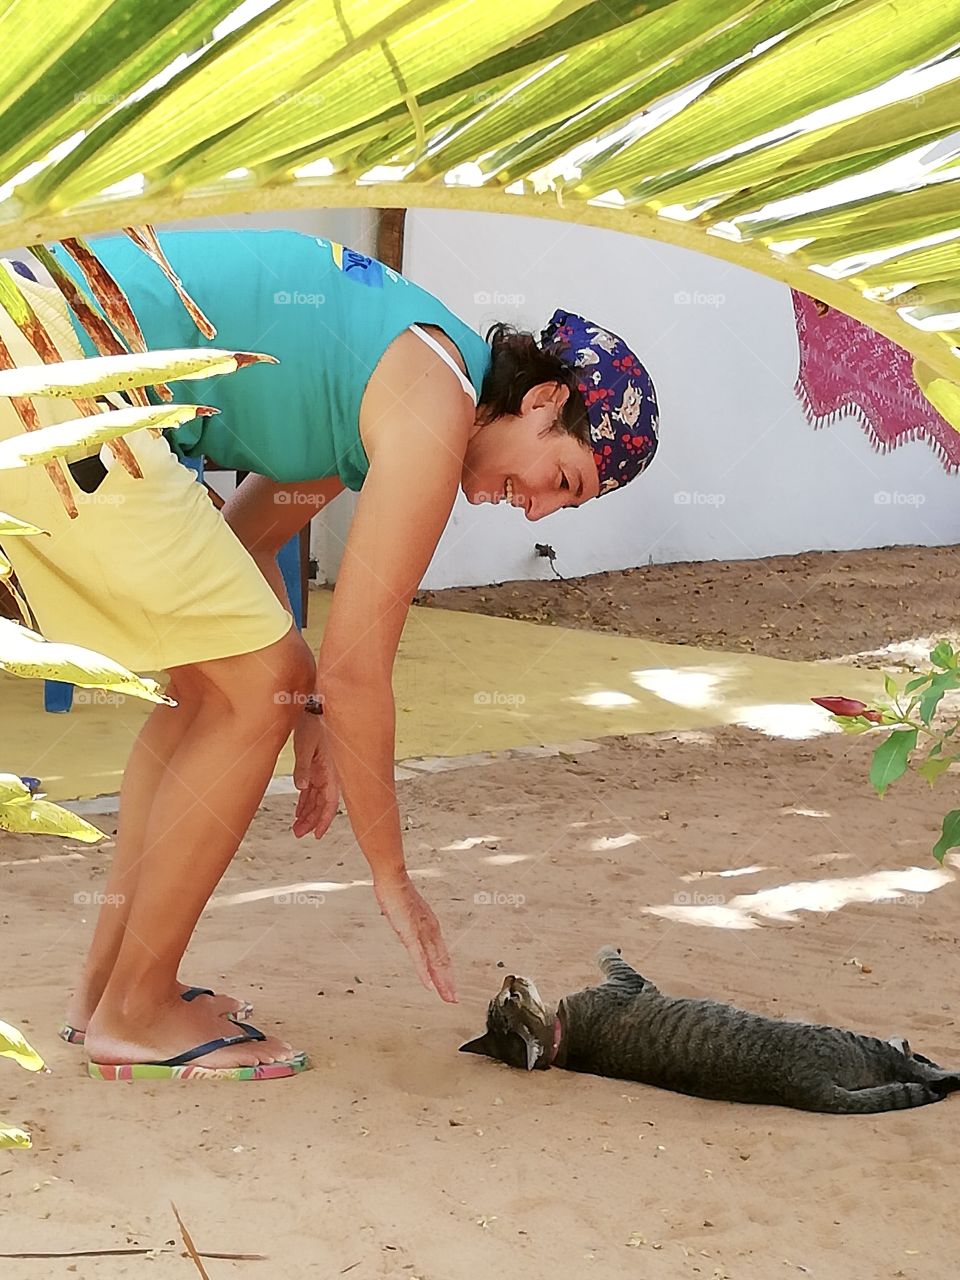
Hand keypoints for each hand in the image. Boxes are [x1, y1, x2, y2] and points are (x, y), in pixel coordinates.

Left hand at [292, 706, 340, 838]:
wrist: (316, 700)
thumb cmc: (314, 719)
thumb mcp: (306, 744)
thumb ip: (304, 766)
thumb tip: (302, 788)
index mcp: (331, 769)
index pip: (330, 801)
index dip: (323, 819)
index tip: (316, 834)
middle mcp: (330, 771)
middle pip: (322, 802)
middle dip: (311, 819)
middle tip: (298, 833)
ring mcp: (325, 768)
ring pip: (317, 796)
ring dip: (307, 811)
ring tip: (296, 824)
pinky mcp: (318, 762)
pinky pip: (313, 785)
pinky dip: (306, 798)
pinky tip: (299, 806)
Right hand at [374, 870, 457, 1002]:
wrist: (392, 877)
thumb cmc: (397, 892)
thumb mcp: (406, 911)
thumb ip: (410, 921)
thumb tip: (408, 926)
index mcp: (430, 926)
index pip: (441, 954)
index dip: (446, 972)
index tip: (449, 986)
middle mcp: (430, 931)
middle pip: (442, 962)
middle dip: (448, 982)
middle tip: (453, 999)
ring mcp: (420, 933)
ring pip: (434, 962)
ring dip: (441, 982)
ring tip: (447, 996)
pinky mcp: (409, 933)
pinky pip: (419, 957)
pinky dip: (425, 973)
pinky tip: (429, 985)